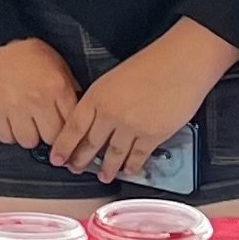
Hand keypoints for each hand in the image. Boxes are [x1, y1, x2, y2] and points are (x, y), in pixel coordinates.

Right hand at [0, 37, 83, 157]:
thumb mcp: (58, 64)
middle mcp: (38, 101)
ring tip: (27, 126)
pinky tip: (11, 124)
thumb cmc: (25, 48)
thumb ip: (68, 88)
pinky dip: (9, 134)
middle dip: (49, 134)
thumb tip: (73, 109)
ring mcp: (16, 108)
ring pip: (28, 141)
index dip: (69, 129)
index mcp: (58, 88)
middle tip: (45, 127)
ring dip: (29, 136)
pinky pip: (6, 136)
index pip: (71, 124)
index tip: (65, 131)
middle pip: (51, 138)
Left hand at [49, 24, 238, 183]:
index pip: (73, 127)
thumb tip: (95, 118)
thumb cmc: (152, 63)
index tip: (57, 158)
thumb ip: (102, 98)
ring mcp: (131, 126)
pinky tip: (128, 170)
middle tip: (76, 170)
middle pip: (90, 143)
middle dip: (81, 160)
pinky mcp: (153, 135)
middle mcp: (110, 114)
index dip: (63, 146)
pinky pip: (138, 156)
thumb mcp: (115, 77)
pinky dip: (132, 166)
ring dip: (107, 168)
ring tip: (103, 176)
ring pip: (113, 154)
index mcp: (97, 96)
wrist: (181, 63)